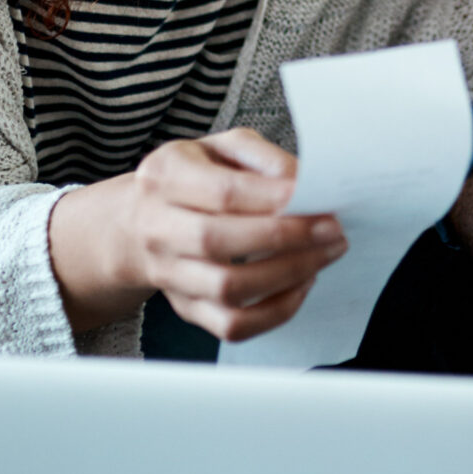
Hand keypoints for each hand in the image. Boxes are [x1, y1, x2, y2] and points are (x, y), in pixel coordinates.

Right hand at [48, 128, 345, 341]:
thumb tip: (303, 182)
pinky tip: (301, 285)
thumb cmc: (193, 178)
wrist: (140, 221)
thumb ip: (262, 157)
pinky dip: (275, 312)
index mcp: (164, 176)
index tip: (319, 198)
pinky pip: (232, 325)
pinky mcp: (185, 307)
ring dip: (288, 274)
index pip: (222, 192)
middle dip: (286, 237)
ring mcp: (168, 273)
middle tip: (332, 229)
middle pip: (218, 241)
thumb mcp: (221, 147)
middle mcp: (157, 227)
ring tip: (325, 254)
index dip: (274, 198)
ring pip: (227, 288)